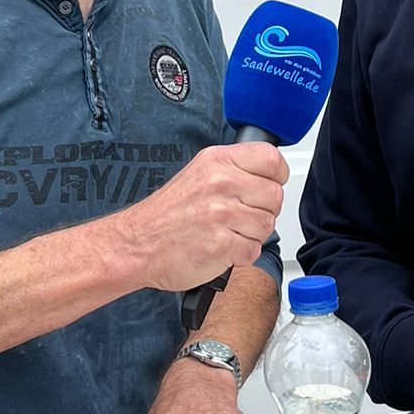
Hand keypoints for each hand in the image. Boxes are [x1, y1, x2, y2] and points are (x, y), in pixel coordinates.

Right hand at [109, 143, 287, 292]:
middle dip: (264, 210)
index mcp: (217, 161)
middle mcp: (221, 183)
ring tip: (227, 232)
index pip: (271, 159)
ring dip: (252, 234)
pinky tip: (222, 248)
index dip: (276, 176)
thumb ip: (234, 170)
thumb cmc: (167, 214)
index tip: (268, 185)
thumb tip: (269, 175)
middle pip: (275, 195)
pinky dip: (241, 254)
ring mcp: (221, 214)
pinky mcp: (222, 245)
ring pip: (267, 225)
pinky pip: (254, 250)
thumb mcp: (199, 173)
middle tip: (242, 216)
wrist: (136, 244)